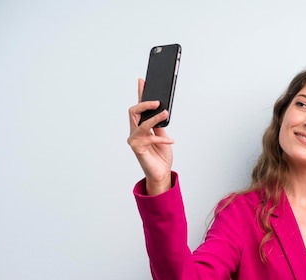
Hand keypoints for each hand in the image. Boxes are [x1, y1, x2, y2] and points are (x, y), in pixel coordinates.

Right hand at [127, 78, 174, 194]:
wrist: (161, 173)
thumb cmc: (161, 156)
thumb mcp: (163, 136)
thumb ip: (159, 125)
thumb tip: (161, 111)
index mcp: (141, 127)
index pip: (139, 108)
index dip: (140, 94)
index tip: (143, 81)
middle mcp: (135, 132)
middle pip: (134, 112)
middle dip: (145, 104)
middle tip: (157, 101)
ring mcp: (135, 140)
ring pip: (141, 123)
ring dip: (155, 118)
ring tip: (165, 114)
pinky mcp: (138, 148)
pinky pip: (150, 138)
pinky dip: (162, 139)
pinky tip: (171, 140)